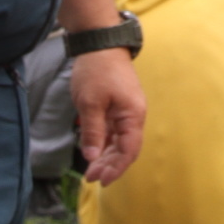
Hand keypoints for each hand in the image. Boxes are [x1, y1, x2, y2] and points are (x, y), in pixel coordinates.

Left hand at [72, 47, 145, 185]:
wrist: (99, 42)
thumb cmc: (97, 70)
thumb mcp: (90, 103)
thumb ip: (93, 132)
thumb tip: (92, 158)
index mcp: (132, 114)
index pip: (129, 150)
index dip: (117, 168)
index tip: (101, 180)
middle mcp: (133, 114)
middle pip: (125, 148)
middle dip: (109, 165)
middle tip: (90, 178)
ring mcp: (125, 110)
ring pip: (118, 141)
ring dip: (106, 156)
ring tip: (90, 171)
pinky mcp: (117, 106)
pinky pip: (113, 130)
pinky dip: (104, 143)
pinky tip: (94, 152)